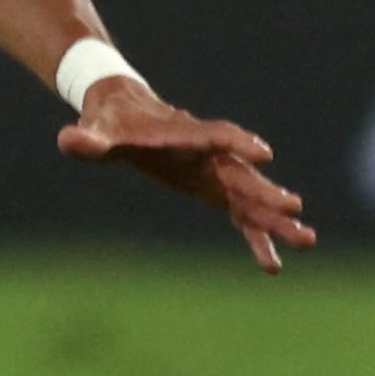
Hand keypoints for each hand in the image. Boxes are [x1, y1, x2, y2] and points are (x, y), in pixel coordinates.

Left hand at [57, 77, 315, 272]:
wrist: (123, 110)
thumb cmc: (110, 120)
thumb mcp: (96, 130)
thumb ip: (88, 139)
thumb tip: (69, 141)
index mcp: (183, 134)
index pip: (214, 136)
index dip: (237, 143)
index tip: (263, 154)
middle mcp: (208, 154)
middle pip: (243, 174)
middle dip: (267, 193)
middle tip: (296, 210)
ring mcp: (214, 173)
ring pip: (251, 196)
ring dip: (274, 218)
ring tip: (305, 241)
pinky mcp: (213, 189)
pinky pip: (240, 215)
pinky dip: (255, 236)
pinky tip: (271, 266)